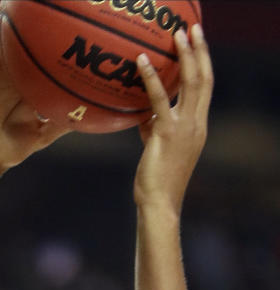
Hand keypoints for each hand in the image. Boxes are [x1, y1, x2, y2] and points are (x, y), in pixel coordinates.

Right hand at [0, 6, 70, 170]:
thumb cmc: (10, 150)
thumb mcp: (43, 135)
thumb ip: (61, 124)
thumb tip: (88, 115)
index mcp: (30, 87)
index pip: (44, 60)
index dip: (54, 44)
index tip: (71, 31)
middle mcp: (14, 77)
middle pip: (25, 44)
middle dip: (32, 24)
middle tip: (49, 1)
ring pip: (4, 40)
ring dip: (8, 18)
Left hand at [134, 24, 211, 211]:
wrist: (159, 204)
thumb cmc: (155, 182)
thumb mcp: (156, 150)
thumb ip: (153, 129)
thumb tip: (143, 116)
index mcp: (198, 127)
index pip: (205, 88)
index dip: (203, 63)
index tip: (198, 43)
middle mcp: (197, 124)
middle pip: (204, 78)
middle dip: (199, 50)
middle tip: (192, 28)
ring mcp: (185, 127)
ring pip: (191, 82)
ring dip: (185, 55)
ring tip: (176, 35)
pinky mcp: (167, 133)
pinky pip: (159, 99)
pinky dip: (151, 77)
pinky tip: (142, 61)